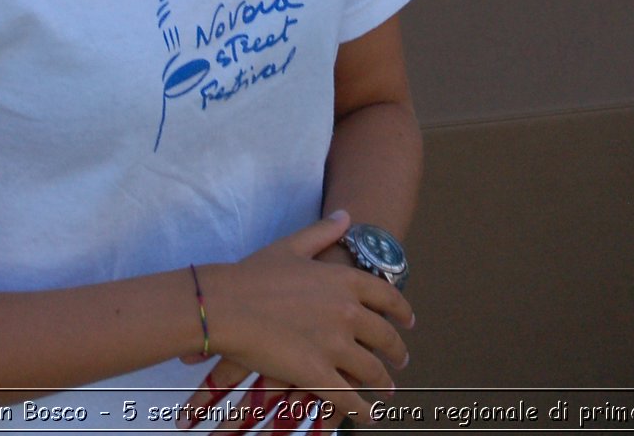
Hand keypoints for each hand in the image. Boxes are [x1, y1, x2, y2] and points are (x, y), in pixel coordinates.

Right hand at [178, 211, 411, 429]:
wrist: (224, 304)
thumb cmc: (253, 274)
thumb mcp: (292, 246)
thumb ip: (324, 231)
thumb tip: (347, 216)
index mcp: (345, 280)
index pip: (388, 297)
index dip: (402, 312)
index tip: (409, 322)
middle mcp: (348, 312)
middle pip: (385, 337)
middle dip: (397, 352)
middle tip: (401, 361)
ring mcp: (334, 344)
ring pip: (371, 371)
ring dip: (384, 383)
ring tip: (388, 391)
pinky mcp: (317, 373)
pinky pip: (349, 398)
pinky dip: (363, 411)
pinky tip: (370, 417)